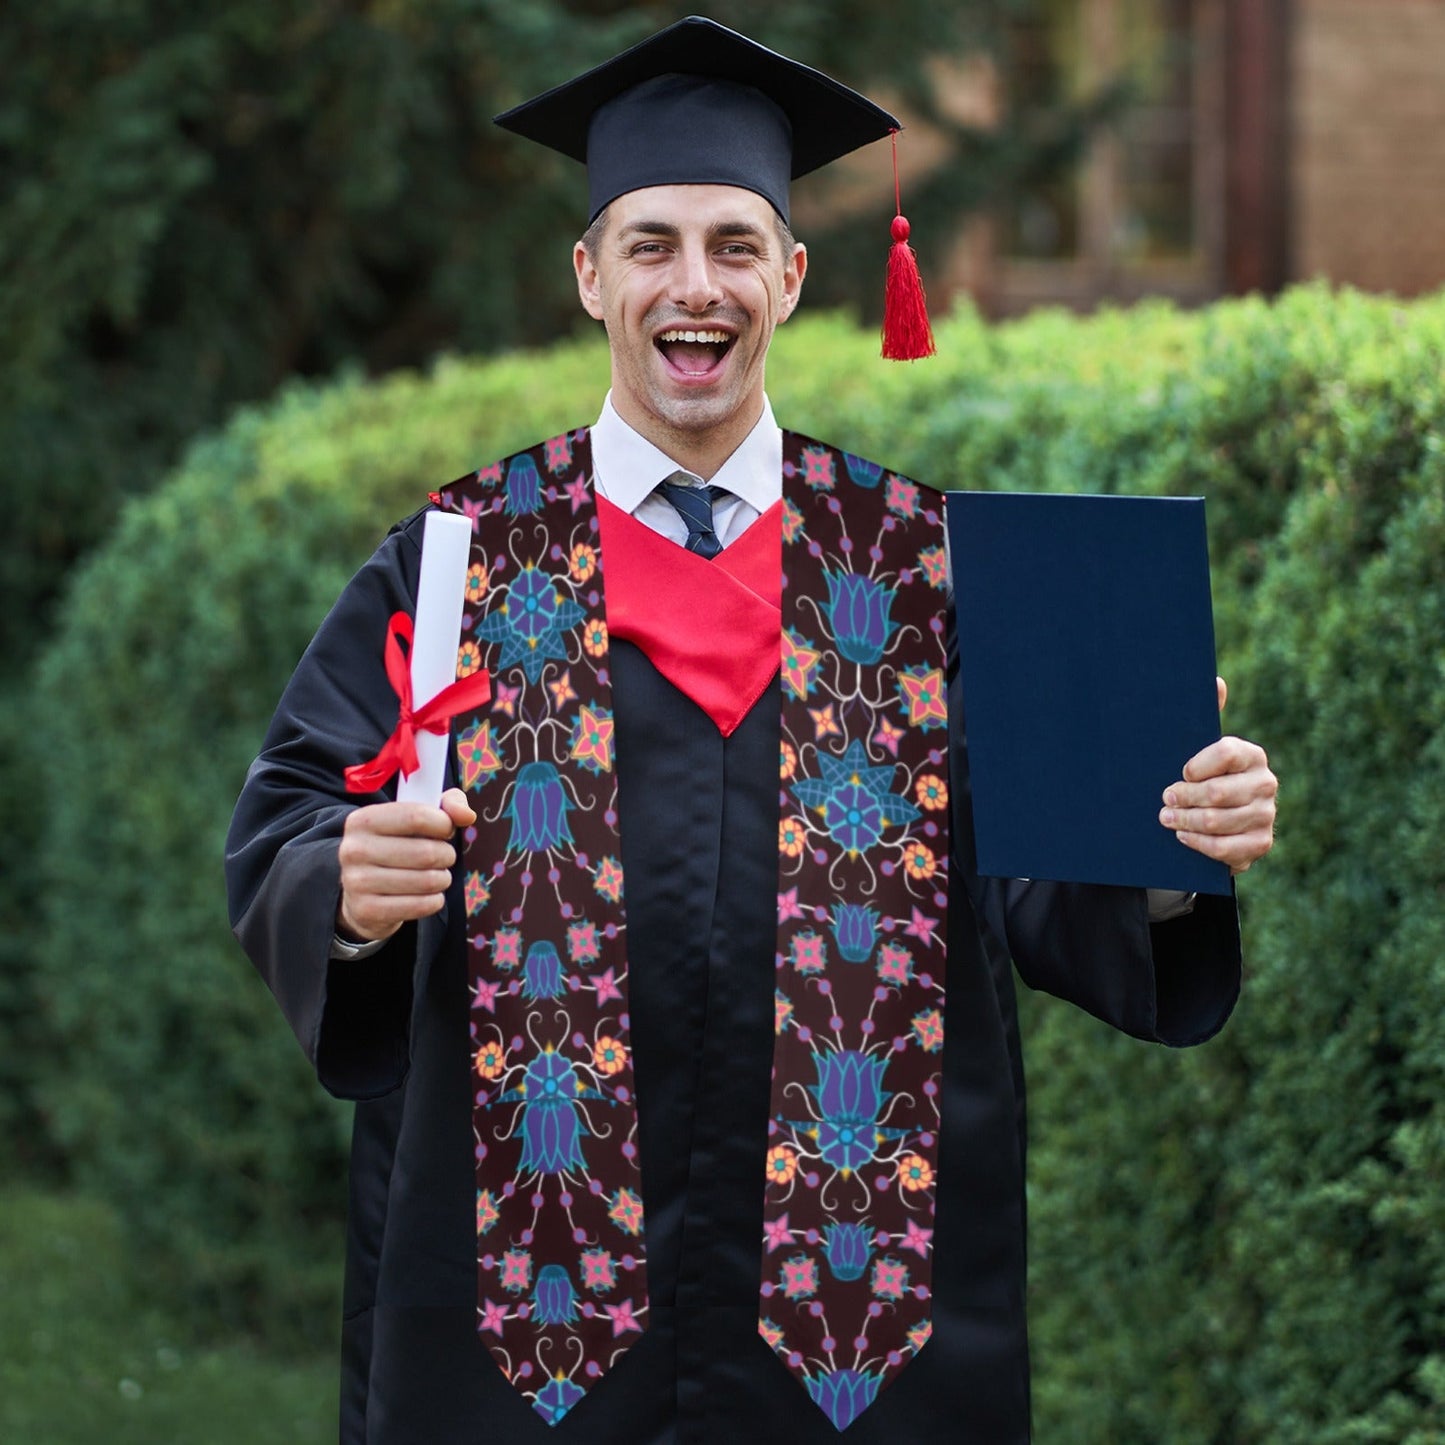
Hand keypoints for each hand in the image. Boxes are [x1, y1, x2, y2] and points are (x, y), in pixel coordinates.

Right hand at [336, 787, 476, 942]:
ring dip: (443, 879)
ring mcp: (357, 882)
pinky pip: (420, 906)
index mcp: (363, 820)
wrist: (361, 892)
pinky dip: (434, 901)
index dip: (444, 824)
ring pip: (426, 881)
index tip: (446, 830)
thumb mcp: (416, 817)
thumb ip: (447, 805)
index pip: (417, 816)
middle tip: (443, 857)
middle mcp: (354, 849)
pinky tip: (429, 896)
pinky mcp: (367, 910)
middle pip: (426, 852)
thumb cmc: (397, 846)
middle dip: (446, 855)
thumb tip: (467, 815)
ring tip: (437, 876)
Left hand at [1159, 678, 1276, 873]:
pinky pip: (1225, 848)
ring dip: (1185, 821)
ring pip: (1217, 821)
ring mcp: (1266, 815)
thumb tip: (1216, 681)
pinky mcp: (1260, 844)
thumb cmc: (1202, 777)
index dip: (1196, 765)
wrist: (1217, 820)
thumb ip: (1206, 715)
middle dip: (1183, 797)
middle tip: (1164, 799)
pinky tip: (1183, 836)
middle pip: (1218, 793)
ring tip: (1166, 818)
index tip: (1180, 772)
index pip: (1225, 753)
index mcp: (1251, 755)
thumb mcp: (1199, 748)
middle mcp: (1265, 783)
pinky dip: (1199, 843)